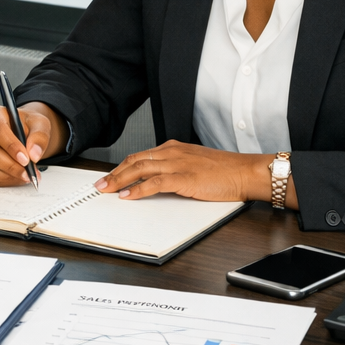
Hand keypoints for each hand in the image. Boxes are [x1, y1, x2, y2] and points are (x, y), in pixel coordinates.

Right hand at [0, 102, 65, 186]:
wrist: (23, 133)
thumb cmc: (27, 126)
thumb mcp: (40, 123)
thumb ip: (39, 136)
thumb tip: (34, 154)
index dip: (11, 146)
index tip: (26, 159)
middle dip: (9, 165)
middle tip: (28, 172)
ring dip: (8, 175)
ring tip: (26, 176)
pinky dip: (4, 180)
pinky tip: (18, 177)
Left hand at [93, 140, 289, 205]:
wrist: (244, 171)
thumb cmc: (224, 170)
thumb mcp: (194, 163)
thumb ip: (176, 167)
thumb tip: (158, 180)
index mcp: (173, 148)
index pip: (140, 156)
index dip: (122, 167)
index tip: (110, 176)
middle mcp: (171, 152)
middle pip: (134, 161)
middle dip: (114, 173)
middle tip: (100, 184)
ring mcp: (177, 164)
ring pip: (140, 169)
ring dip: (119, 180)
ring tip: (107, 190)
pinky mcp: (184, 178)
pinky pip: (154, 183)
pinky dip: (138, 190)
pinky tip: (128, 196)